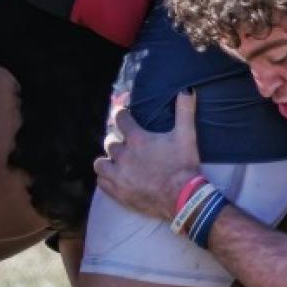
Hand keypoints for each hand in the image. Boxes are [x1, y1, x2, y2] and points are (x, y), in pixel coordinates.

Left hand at [94, 90, 202, 219]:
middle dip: (116, 141)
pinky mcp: (118, 192)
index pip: (120, 119)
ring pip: (100, 163)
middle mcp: (124, 156)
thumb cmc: (184, 166)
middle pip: (109, 142)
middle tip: (125, 145)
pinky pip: (101, 182)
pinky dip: (106, 178)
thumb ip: (185, 111)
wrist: (183, 198)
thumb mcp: (186, 136)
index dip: (120, 115)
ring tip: (116, 162)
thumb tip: (187, 89)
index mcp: (138, 139)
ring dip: (107, 161)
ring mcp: (119, 175)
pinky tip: (114, 177)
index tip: (122, 115)